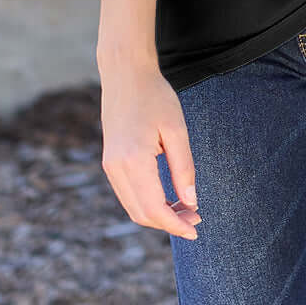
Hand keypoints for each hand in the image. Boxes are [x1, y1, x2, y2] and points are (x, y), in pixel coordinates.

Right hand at [99, 61, 201, 238]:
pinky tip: (168, 198)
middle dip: (169, 223)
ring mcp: (109, 166)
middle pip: (141, 213)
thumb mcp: (177, 129)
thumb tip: (190, 202)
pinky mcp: (109, 162)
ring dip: (159, 215)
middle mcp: (116, 168)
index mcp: (133, 160)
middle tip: (196, 218)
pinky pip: (128, 194)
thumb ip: (183, 168)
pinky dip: (147, 203)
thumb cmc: (155, 96)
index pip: (154, 209)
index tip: (195, 230)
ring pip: (133, 207)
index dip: (175, 224)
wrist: (125, 74)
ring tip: (186, 209)